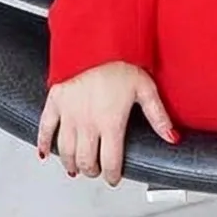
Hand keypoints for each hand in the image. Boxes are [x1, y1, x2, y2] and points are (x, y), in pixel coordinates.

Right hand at [37, 61, 179, 185]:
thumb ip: (158, 117)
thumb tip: (172, 138)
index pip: (110, 161)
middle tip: (97, 170)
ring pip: (66, 151)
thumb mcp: (146, 88)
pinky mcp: (55, 102)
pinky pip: (45, 129)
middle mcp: (87, 123)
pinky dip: (44, 144)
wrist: (96, 39)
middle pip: (86, 161)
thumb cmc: (122, 60)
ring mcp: (69, 114)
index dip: (113, 175)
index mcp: (111, 123)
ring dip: (71, 163)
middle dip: (92, 170)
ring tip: (77, 167)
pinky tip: (45, 153)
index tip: (114, 177)